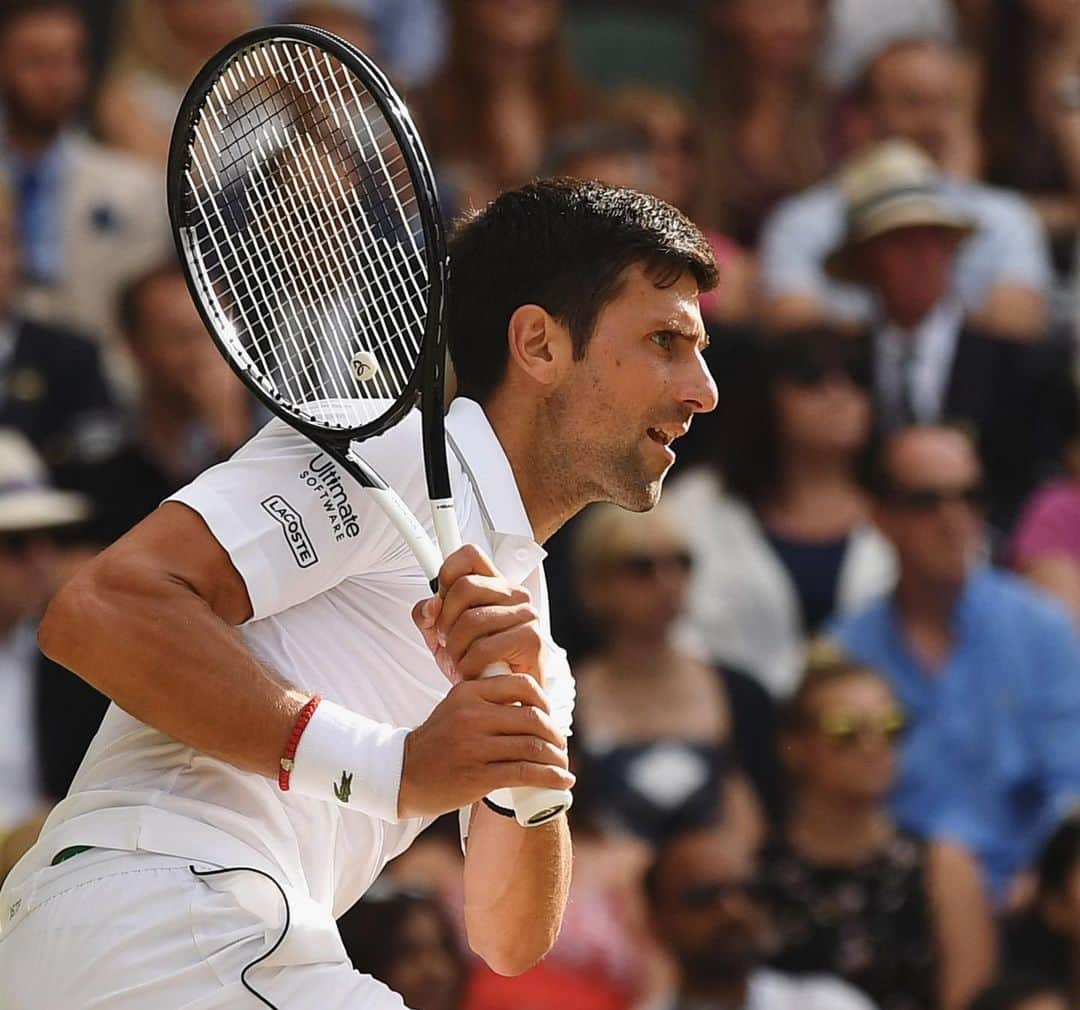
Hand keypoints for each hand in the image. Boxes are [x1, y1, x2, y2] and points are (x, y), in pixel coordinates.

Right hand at [397, 673, 574, 818]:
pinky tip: (563, 781)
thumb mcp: (456, 708)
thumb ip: (486, 699)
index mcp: (469, 692)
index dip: (545, 702)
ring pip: (532, 746)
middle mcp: (472, 715)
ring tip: (563, 766)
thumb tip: (531, 704)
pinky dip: (550, 777)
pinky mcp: (477, 775)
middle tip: (560, 747)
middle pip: (532, 718)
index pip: (522, 686)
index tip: (551, 718)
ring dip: (556, 758)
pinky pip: (524, 773)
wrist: (402, 775)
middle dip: (555, 735)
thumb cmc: (437, 743)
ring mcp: (474, 746)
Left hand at [411, 544, 544, 684]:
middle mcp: (514, 595)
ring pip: (471, 619)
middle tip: (450, 642)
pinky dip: (470, 665)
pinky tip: (475, 671)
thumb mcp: (443, 637)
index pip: (469, 555)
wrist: (501, 703)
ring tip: (463, 661)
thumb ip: (429, 617)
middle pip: (464, 586)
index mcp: (495, 586)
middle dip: (446, 621)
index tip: (441, 601)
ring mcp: (526, 615)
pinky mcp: (531, 639)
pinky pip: (484, 647)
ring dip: (457, 649)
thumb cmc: (478, 667)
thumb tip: (429, 606)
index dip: (446, 573)